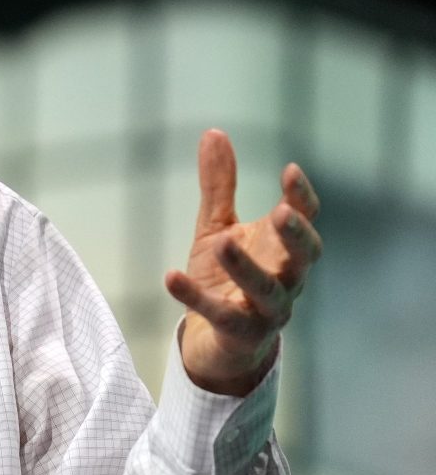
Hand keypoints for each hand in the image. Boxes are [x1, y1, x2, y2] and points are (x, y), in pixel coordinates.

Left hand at [164, 129, 322, 395]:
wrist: (214, 341)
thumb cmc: (224, 278)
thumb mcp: (217, 227)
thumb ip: (219, 185)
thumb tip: (214, 133)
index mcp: (281, 249)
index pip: (304, 220)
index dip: (302, 197)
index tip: (291, 170)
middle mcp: (285, 279)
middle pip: (303, 258)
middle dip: (296, 236)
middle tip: (281, 212)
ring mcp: (266, 310)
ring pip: (268, 290)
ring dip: (248, 268)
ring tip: (224, 243)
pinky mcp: (239, 333)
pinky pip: (220, 315)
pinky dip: (195, 296)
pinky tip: (170, 276)